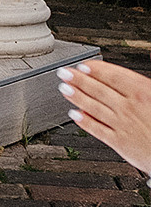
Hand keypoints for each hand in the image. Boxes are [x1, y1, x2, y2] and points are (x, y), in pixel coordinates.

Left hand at [61, 55, 150, 174]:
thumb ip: (138, 85)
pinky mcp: (119, 141)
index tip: (82, 65)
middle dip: (78, 80)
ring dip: (76, 96)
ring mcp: (122, 124)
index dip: (95, 69)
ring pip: (94, 107)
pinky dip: (84, 121)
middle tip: (64, 73)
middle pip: (99, 89)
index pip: (112, 76)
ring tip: (64, 88)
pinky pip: (97, 129)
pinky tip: (74, 115)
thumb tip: (121, 75)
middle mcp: (129, 107)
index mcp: (142, 92)